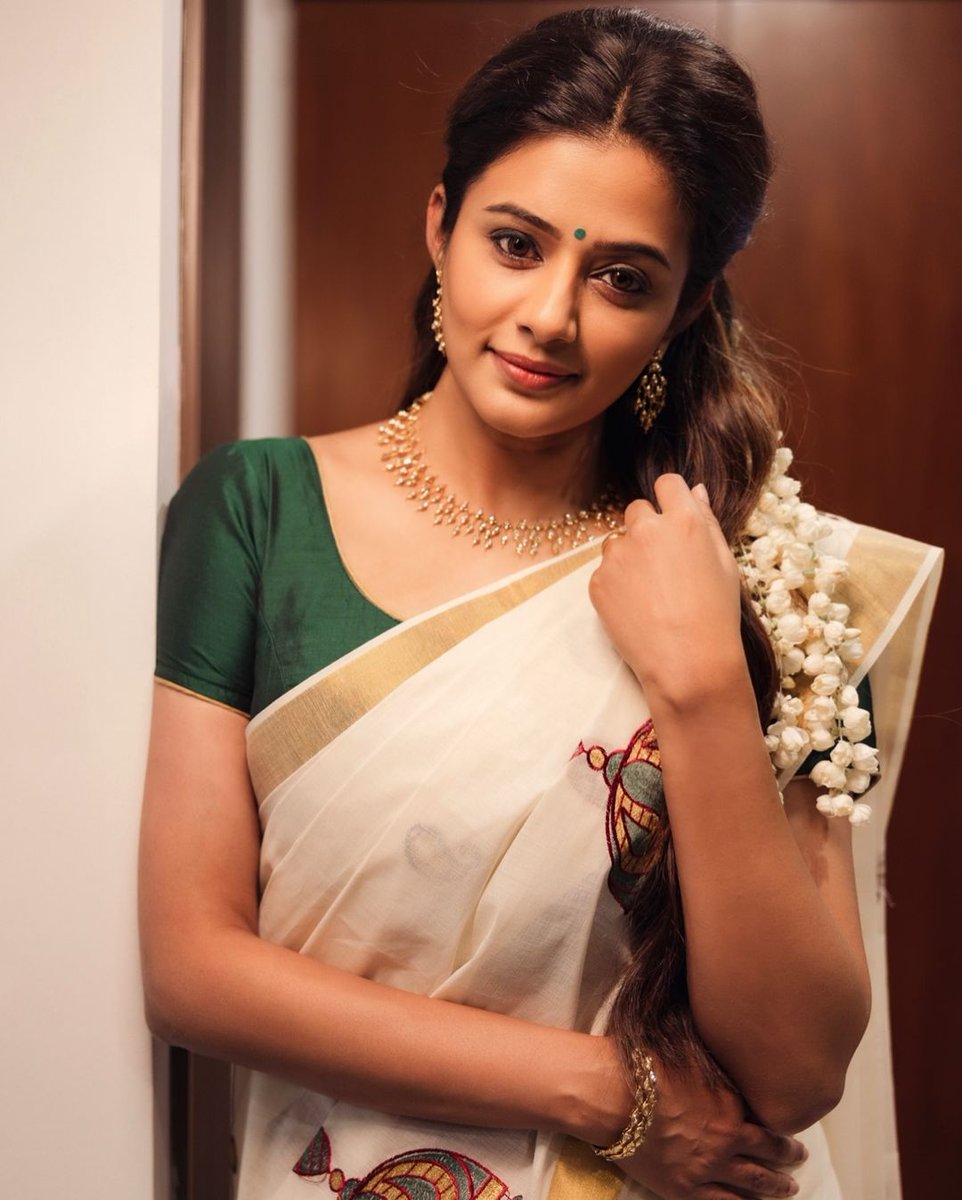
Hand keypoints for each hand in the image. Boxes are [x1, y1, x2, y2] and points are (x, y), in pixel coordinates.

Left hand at [589, 475, 744, 705]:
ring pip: (617, 541)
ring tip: (651, 593)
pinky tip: (637, 608)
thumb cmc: (716, 616)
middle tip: (664, 566)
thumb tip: (695, 491)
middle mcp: (646, 530)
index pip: (667, 483)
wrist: (688, 663)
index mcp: (683, 520)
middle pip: (638, 510)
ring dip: (629, 557)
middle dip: (647, 529)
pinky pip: (604, 572)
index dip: (670, 499)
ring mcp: (617, 555)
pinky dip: (616, 585)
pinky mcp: (597, 581)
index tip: (673, 518)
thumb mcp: (725, 564)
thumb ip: (707, 521)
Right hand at [617, 1059, 805, 1198]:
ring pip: (752, 1184)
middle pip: (768, 1154)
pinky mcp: (684, 1189)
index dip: (783, 1128)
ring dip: (775, 1187)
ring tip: (788, 1189)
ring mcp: (707, 1169)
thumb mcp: (693, 1054)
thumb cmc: (647, 1066)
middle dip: (788, 1158)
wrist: (611, 1095)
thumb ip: (720, 1066)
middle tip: (799, 1159)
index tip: (792, 1131)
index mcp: (731, 1106)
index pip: (769, 1122)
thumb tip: (737, 1055)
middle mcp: (727, 1141)